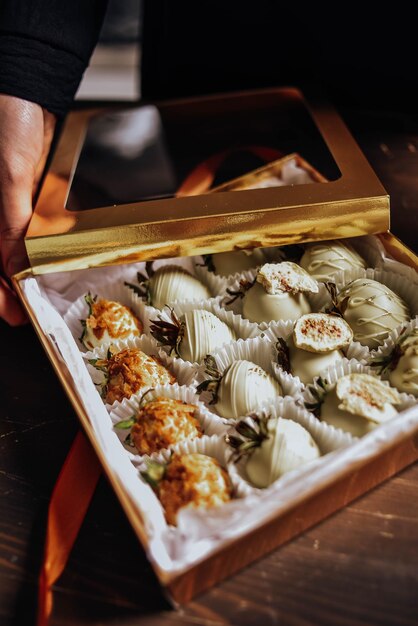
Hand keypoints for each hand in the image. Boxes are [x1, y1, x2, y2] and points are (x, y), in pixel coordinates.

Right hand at [0, 95, 55, 324]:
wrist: (28, 85)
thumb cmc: (6, 119)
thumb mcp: (8, 175)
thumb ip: (9, 223)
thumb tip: (12, 266)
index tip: (12, 311)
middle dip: (8, 286)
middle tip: (26, 309)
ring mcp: (5, 203)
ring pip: (8, 246)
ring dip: (20, 270)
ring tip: (36, 292)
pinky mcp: (21, 193)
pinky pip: (23, 227)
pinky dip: (30, 246)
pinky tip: (41, 260)